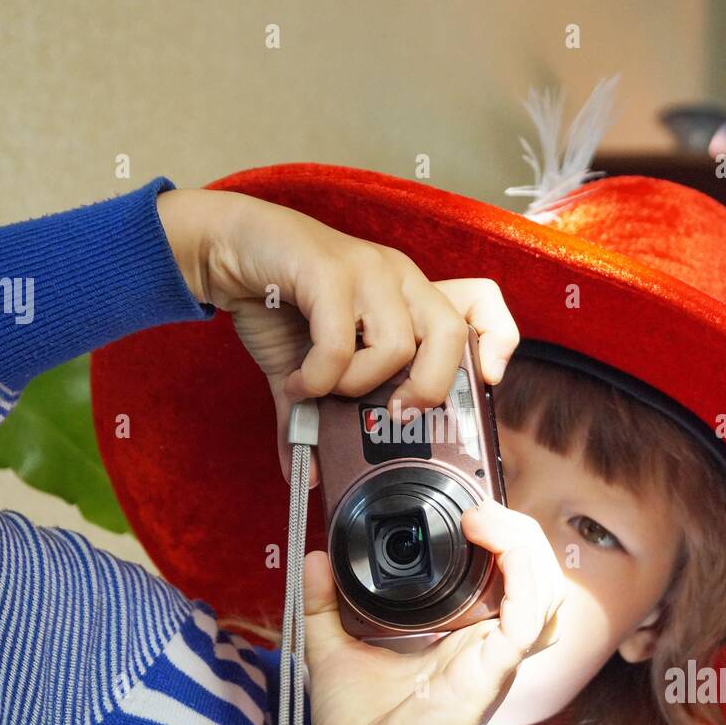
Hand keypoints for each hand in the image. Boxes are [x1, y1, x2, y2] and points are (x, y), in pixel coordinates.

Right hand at [155, 186, 518, 487]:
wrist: (227, 247)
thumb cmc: (278, 300)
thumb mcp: (307, 365)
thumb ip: (315, 418)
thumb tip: (307, 477)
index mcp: (408, 297)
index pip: (483, 302)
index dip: (498, 342)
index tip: (483, 381)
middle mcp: (398, 279)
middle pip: (454, 334)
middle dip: (428, 388)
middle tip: (392, 412)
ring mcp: (367, 271)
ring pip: (397, 345)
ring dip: (356, 385)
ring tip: (321, 389)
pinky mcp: (329, 270)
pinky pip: (340, 343)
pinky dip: (319, 376)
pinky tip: (297, 381)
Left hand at [301, 498, 566, 724]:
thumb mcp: (333, 648)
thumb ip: (324, 602)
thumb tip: (315, 558)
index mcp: (462, 638)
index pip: (507, 579)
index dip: (500, 537)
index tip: (464, 510)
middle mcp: (487, 644)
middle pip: (538, 576)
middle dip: (517, 531)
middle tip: (475, 510)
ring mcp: (495, 657)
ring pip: (548, 589)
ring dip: (524, 544)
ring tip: (483, 520)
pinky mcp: (492, 669)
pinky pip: (531, 615)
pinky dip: (523, 574)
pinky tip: (494, 546)